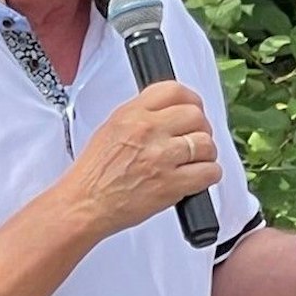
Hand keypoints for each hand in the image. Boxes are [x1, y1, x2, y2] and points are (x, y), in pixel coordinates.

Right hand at [63, 81, 219, 236]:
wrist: (84, 205)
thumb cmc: (94, 174)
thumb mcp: (111, 130)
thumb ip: (141, 117)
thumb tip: (170, 113)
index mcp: (131, 114)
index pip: (174, 91)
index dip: (191, 100)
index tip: (193, 109)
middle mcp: (147, 131)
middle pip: (196, 116)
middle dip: (201, 129)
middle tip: (195, 140)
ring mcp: (161, 157)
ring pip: (206, 144)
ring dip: (206, 154)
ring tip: (195, 162)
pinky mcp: (172, 183)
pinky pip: (210, 172)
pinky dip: (209, 176)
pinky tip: (197, 178)